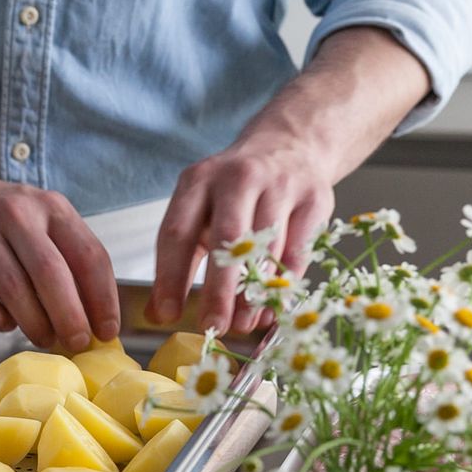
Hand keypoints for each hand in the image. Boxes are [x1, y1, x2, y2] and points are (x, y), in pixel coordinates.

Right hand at [0, 174, 120, 351]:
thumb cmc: (0, 219)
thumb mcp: (41, 222)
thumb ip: (67, 259)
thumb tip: (94, 315)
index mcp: (50, 207)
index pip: (88, 255)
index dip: (102, 298)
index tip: (107, 329)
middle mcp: (16, 213)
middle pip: (51, 274)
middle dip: (69, 317)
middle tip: (76, 343)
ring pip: (13, 288)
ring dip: (33, 323)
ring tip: (43, 338)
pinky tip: (3, 323)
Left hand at [146, 136, 334, 335]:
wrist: (290, 144)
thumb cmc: (235, 189)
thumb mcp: (199, 210)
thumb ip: (178, 260)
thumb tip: (156, 314)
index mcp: (198, 180)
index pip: (177, 232)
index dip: (170, 277)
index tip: (166, 314)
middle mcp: (238, 178)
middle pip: (226, 240)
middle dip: (218, 290)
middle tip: (212, 326)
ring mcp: (280, 186)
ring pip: (265, 249)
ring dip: (253, 294)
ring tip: (242, 324)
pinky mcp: (314, 199)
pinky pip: (298, 251)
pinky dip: (284, 285)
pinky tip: (271, 309)